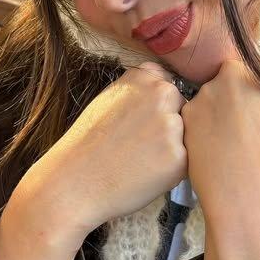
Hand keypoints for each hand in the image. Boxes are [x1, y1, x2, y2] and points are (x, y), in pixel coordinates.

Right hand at [16, 62, 187, 240]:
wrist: (74, 182)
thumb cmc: (87, 145)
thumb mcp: (108, 98)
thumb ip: (138, 90)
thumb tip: (162, 85)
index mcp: (144, 77)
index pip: (168, 85)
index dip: (156, 107)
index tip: (139, 122)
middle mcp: (162, 95)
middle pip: (181, 109)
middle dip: (168, 125)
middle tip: (140, 145)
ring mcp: (172, 125)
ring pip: (185, 135)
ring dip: (172, 147)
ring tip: (140, 161)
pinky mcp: (179, 157)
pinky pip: (184, 161)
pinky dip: (171, 170)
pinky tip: (145, 174)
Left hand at [181, 57, 259, 247]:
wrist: (255, 199)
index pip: (254, 70)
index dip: (253, 95)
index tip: (255, 115)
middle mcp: (235, 73)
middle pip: (227, 80)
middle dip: (230, 101)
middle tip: (239, 133)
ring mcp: (208, 91)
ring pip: (208, 100)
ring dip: (213, 117)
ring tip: (226, 149)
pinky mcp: (187, 113)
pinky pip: (193, 118)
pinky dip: (199, 132)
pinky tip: (211, 154)